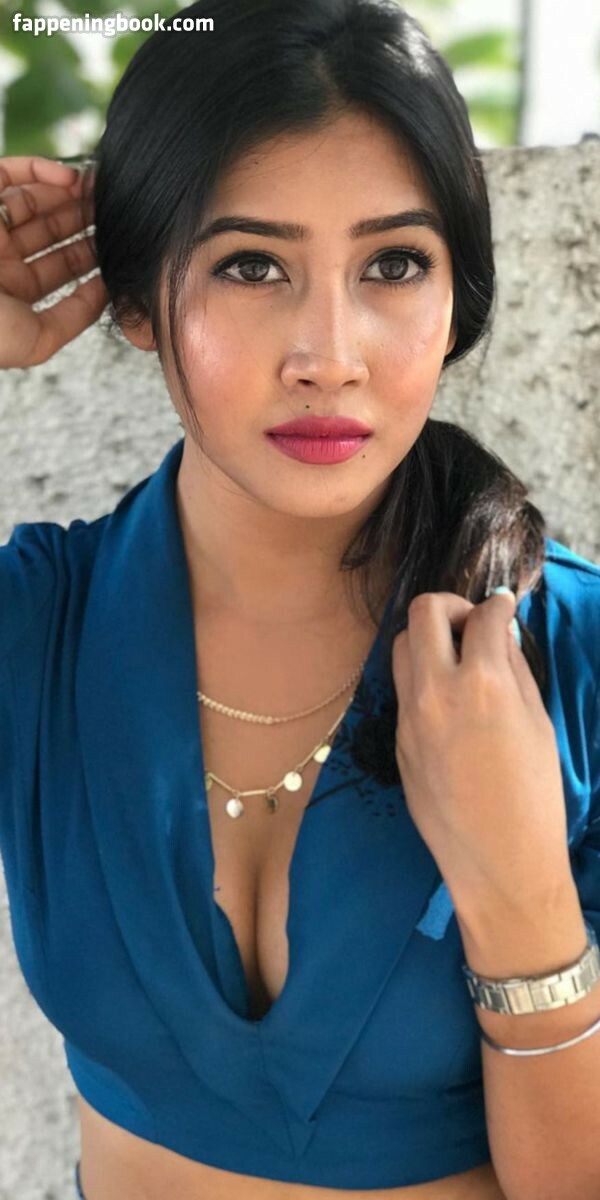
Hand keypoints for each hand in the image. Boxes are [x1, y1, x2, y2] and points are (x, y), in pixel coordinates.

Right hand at [0, 155, 107, 367]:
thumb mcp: (38, 340)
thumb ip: (74, 317)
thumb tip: (105, 291)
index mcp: (11, 291)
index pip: (58, 268)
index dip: (89, 255)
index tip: (118, 245)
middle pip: (49, 231)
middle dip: (83, 220)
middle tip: (115, 210)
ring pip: (34, 200)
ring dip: (69, 194)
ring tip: (100, 191)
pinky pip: (8, 173)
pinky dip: (41, 171)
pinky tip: (71, 179)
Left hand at [391, 590, 571, 918]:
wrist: (498, 860)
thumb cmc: (534, 795)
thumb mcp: (538, 723)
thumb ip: (515, 670)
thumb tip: (501, 633)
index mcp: (482, 684)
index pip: (483, 616)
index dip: (499, 605)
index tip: (503, 607)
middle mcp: (436, 690)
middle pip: (423, 612)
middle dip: (451, 605)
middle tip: (472, 625)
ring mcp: (409, 715)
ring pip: (401, 645)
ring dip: (428, 638)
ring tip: (456, 658)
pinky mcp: (397, 738)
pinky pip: (402, 687)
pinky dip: (422, 676)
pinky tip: (447, 696)